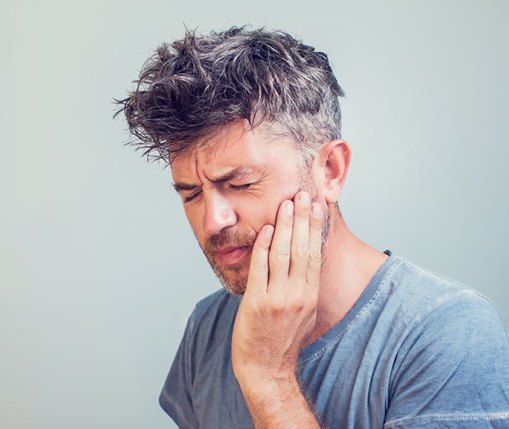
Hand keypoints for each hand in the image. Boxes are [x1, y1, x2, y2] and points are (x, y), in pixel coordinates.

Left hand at [231, 191, 323, 386]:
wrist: (266, 368)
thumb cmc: (284, 339)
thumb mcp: (304, 312)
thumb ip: (305, 286)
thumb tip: (306, 261)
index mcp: (310, 295)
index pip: (315, 253)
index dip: (314, 227)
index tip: (316, 206)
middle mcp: (298, 294)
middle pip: (301, 248)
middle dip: (302, 218)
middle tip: (302, 194)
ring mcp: (278, 298)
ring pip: (282, 254)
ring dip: (284, 226)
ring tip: (286, 204)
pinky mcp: (257, 302)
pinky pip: (260, 268)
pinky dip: (263, 246)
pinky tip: (264, 229)